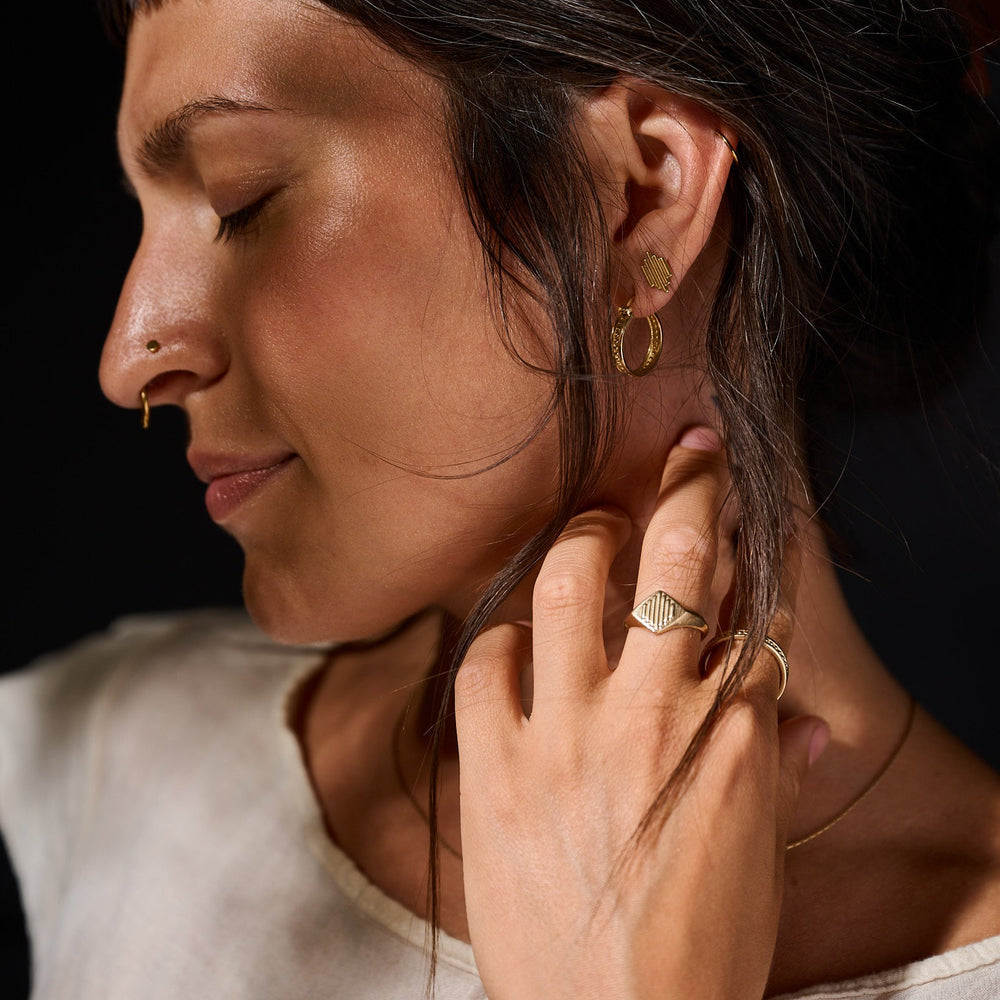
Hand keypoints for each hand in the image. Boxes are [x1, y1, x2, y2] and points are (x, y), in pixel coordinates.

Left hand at [454, 428, 827, 999]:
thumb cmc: (696, 952)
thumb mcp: (755, 855)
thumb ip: (770, 771)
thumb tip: (795, 722)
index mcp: (731, 740)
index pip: (747, 611)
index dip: (743, 554)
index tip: (732, 513)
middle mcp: (651, 719)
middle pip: (676, 562)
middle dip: (688, 491)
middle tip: (685, 459)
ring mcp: (565, 738)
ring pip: (568, 585)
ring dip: (583, 540)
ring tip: (588, 528)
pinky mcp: (492, 770)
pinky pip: (481, 662)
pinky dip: (497, 637)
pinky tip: (512, 639)